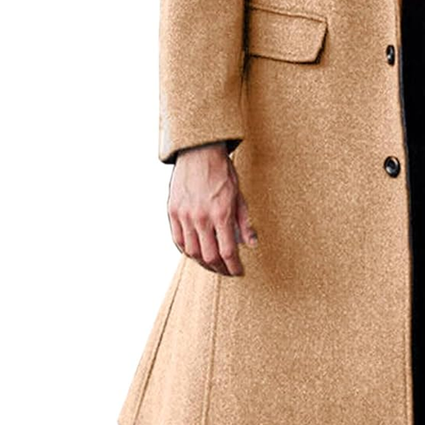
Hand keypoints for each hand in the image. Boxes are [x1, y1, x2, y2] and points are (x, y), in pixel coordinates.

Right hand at [167, 143, 258, 275]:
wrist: (199, 152)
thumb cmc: (222, 172)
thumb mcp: (239, 195)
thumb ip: (245, 222)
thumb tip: (252, 244)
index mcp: (221, 213)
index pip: (228, 251)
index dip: (234, 266)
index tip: (238, 271)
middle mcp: (201, 217)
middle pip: (209, 256)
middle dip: (220, 268)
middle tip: (227, 271)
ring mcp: (184, 215)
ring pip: (192, 252)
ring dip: (203, 263)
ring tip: (212, 264)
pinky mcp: (173, 211)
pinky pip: (178, 240)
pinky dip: (187, 251)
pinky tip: (196, 253)